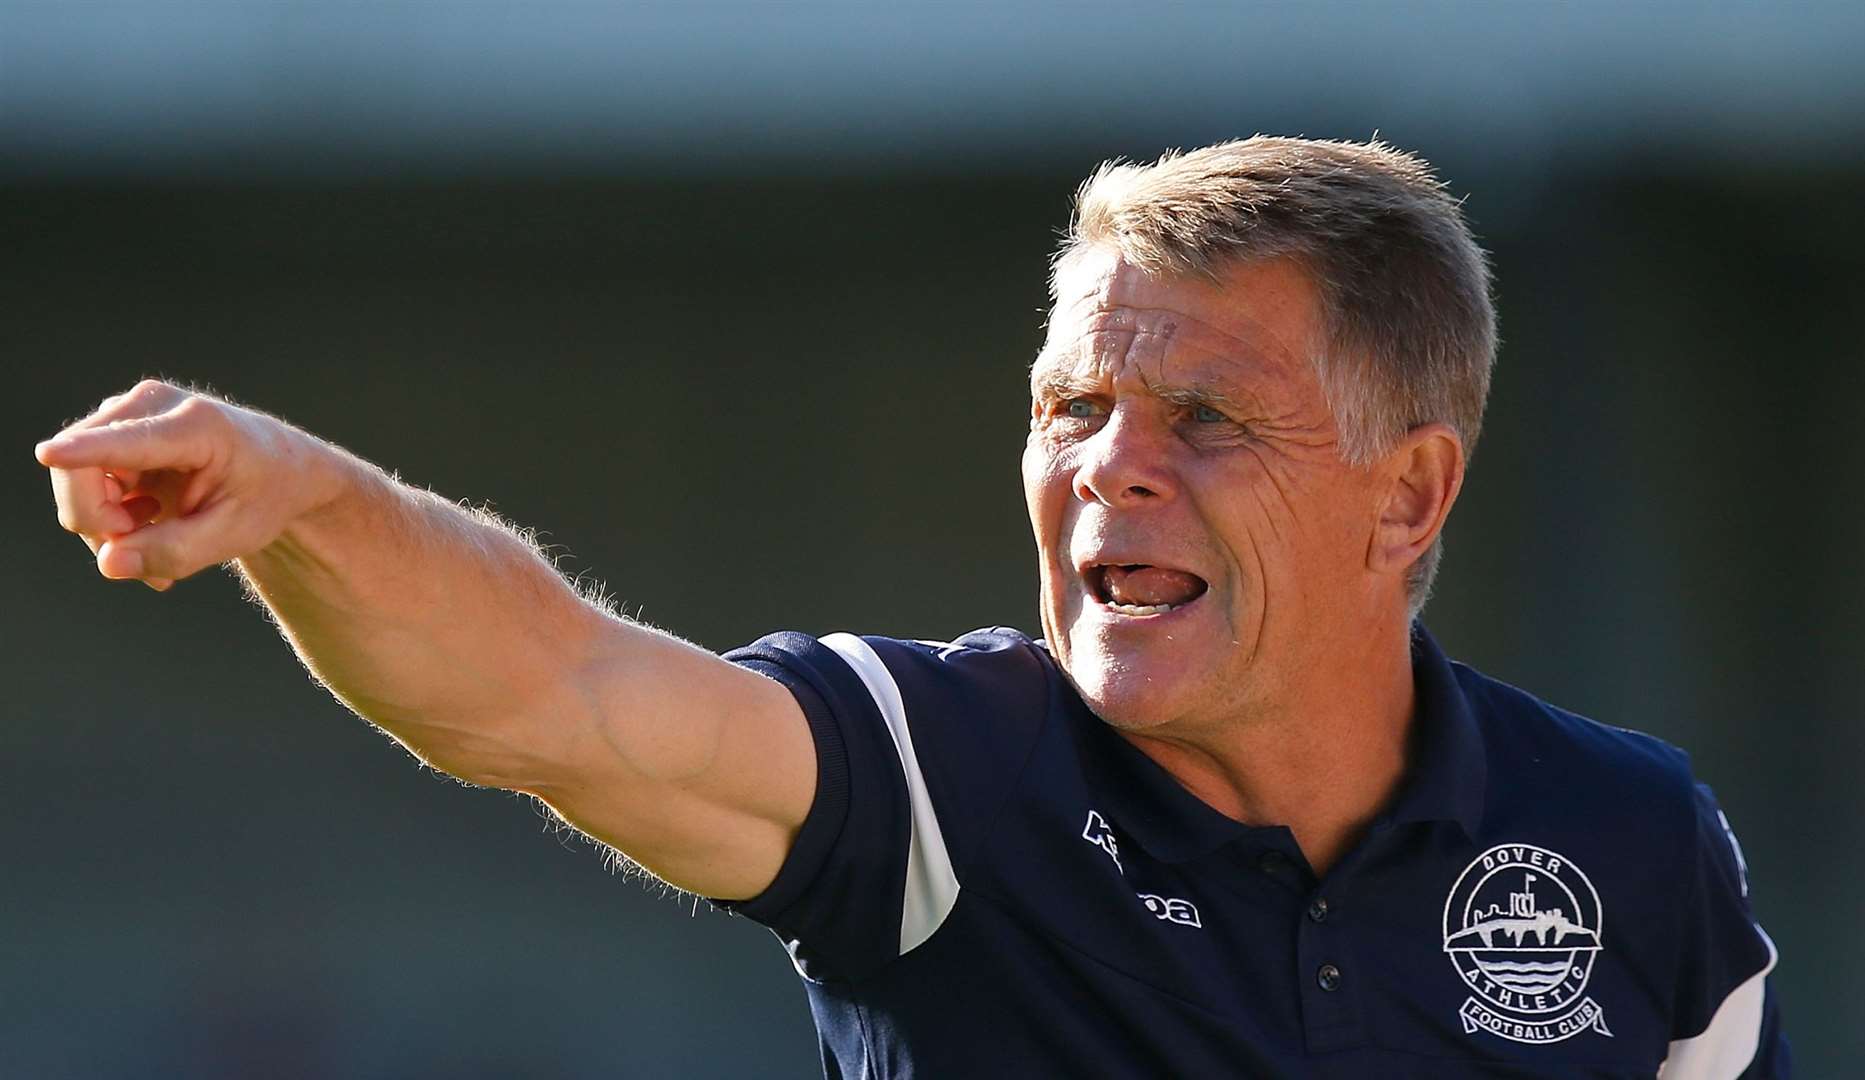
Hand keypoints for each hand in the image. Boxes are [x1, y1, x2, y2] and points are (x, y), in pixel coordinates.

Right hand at [36, 379, 340, 590]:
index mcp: (197, 426)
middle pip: (79, 470)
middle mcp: (152, 405)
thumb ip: (174, 552)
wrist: (278, 467)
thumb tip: (108, 563)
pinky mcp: (111, 430)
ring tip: (161, 544)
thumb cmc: (263, 496)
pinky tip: (150, 528)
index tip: (49, 454)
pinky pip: (81, 483)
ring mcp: (126, 413)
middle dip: (101, 525)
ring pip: (74, 480)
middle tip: (150, 557)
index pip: (128, 442)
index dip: (84, 451)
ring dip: (107, 526)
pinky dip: (108, 517)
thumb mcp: (235, 534)